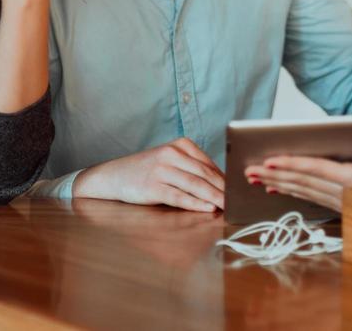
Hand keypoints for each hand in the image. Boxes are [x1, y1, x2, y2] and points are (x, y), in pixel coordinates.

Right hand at [73, 138, 224, 211]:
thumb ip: (192, 168)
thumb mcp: (170, 161)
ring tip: (228, 206)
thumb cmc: (146, 170)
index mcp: (180, 144)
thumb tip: (221, 183)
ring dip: (214, 197)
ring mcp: (161, 170)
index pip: (208, 163)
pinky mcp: (152, 187)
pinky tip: (207, 208)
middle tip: (239, 200)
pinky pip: (179, 196)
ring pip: (195, 185)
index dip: (225, 178)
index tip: (238, 189)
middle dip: (224, 189)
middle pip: (204, 174)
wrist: (113, 176)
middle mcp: (171, 154)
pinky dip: (196, 203)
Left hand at [246, 134, 351, 211]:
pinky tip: (278, 190)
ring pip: (303, 191)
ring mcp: (341, 201)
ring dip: (279, 184)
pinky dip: (292, 192)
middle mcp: (344, 194)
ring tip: (256, 178)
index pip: (316, 170)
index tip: (269, 161)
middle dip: (275, 175)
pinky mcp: (341, 204)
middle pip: (303, 182)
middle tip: (249, 170)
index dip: (292, 165)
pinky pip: (310, 197)